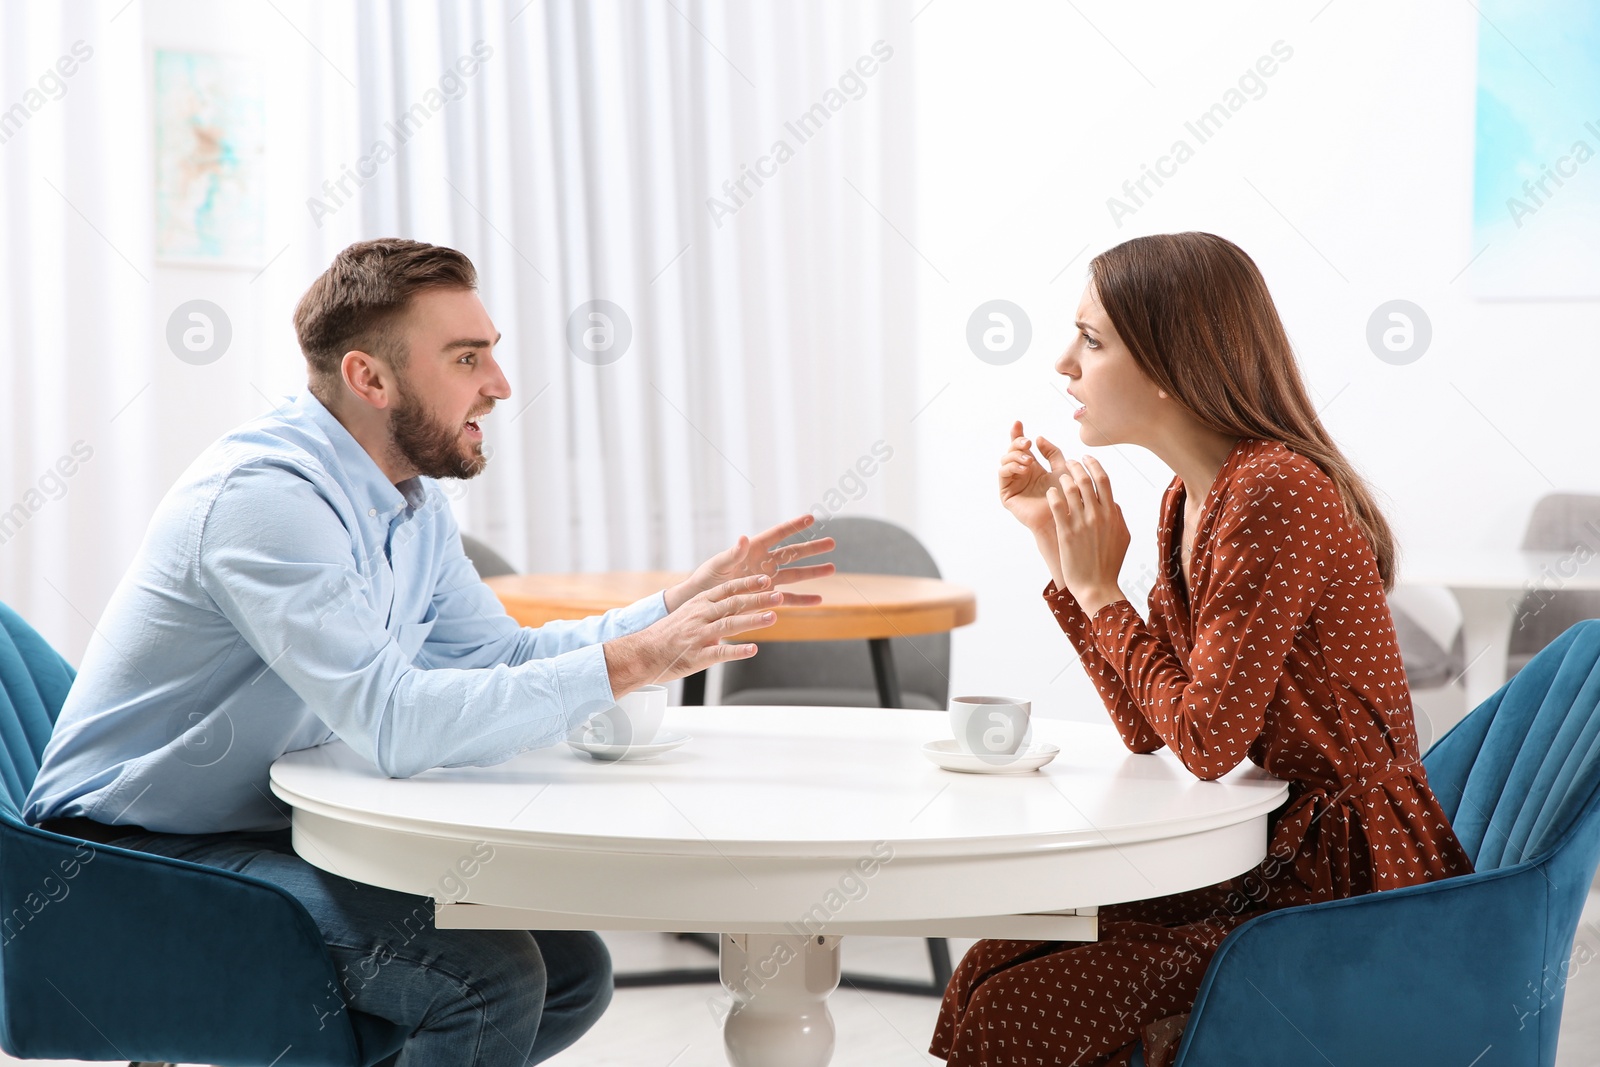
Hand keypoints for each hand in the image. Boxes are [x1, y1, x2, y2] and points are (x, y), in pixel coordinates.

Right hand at [605, 574, 783, 692]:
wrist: (643, 652)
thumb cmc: (667, 634)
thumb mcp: (688, 614)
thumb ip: (711, 608)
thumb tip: (733, 603)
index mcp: (699, 603)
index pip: (728, 589)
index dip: (748, 584)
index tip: (767, 579)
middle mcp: (701, 616)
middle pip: (733, 604)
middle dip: (758, 599)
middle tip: (779, 595)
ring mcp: (699, 635)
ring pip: (729, 624)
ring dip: (753, 620)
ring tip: (773, 617)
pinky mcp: (698, 655)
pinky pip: (720, 652)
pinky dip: (737, 651)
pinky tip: (753, 650)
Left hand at [666, 513, 835, 611]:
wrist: (701, 601)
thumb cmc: (706, 579)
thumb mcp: (717, 565)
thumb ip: (732, 553)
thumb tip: (743, 538)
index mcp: (752, 549)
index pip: (776, 534)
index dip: (793, 526)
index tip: (811, 517)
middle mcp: (764, 563)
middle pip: (792, 553)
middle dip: (811, 548)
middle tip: (831, 542)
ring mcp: (767, 580)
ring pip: (795, 574)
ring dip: (813, 572)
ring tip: (832, 568)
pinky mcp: (766, 597)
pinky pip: (788, 598)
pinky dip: (802, 600)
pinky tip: (819, 600)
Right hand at [999, 420, 1058, 536]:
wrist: (1063, 518)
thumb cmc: (1066, 497)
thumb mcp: (1062, 469)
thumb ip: (1053, 453)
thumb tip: (1038, 438)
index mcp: (1033, 467)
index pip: (1021, 447)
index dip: (1017, 433)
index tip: (1018, 422)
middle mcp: (1020, 473)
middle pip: (1011, 451)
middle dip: (1017, 442)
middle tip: (1027, 442)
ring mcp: (1012, 483)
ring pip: (1005, 460)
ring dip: (1015, 456)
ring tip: (1029, 460)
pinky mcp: (1007, 494)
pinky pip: (1003, 474)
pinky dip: (1011, 467)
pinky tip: (1024, 469)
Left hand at [1039, 446, 1130, 615]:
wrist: (1097, 585)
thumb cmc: (1109, 563)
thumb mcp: (1122, 537)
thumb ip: (1118, 516)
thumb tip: (1112, 501)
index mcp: (1112, 513)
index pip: (1103, 480)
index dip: (1093, 465)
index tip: (1085, 458)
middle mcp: (1098, 515)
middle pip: (1086, 480)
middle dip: (1076, 466)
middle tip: (1069, 462)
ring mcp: (1081, 523)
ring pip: (1071, 489)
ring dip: (1063, 478)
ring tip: (1058, 476)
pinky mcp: (1066, 532)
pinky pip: (1057, 505)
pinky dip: (1053, 494)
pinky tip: (1050, 491)